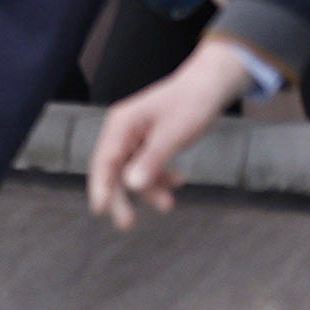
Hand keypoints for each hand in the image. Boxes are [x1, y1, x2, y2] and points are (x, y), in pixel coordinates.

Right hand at [88, 41, 252, 230]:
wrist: (210, 85)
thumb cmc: (192, 104)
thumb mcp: (174, 134)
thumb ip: (152, 159)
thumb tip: (131, 186)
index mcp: (122, 124)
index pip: (104, 160)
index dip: (100, 186)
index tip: (100, 210)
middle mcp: (122, 131)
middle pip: (112, 170)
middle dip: (120, 196)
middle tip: (126, 225)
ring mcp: (134, 137)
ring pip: (130, 172)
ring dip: (148, 189)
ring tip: (169, 204)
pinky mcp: (147, 142)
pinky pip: (145, 167)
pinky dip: (159, 178)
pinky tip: (178, 181)